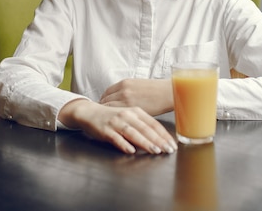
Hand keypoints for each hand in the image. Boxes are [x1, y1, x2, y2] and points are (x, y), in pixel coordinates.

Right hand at [59, 99, 176, 154]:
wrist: (89, 112)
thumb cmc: (112, 116)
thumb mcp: (129, 116)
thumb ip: (142, 125)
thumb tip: (159, 139)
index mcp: (135, 111)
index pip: (153, 124)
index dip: (164, 135)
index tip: (172, 144)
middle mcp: (127, 115)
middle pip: (145, 128)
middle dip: (158, 140)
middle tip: (168, 150)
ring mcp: (116, 122)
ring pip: (133, 132)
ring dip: (145, 142)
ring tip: (155, 150)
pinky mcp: (105, 130)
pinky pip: (116, 138)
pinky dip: (124, 144)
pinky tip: (131, 150)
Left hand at [99, 78, 172, 115]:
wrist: (168, 93)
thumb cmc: (157, 89)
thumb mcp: (139, 85)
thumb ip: (128, 90)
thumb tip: (122, 97)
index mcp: (124, 83)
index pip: (107, 93)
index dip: (105, 100)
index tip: (105, 105)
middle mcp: (122, 91)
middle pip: (105, 101)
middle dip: (104, 108)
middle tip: (105, 116)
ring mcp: (126, 101)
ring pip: (108, 109)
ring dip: (108, 115)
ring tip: (108, 121)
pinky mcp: (132, 110)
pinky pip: (117, 116)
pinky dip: (115, 120)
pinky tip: (116, 123)